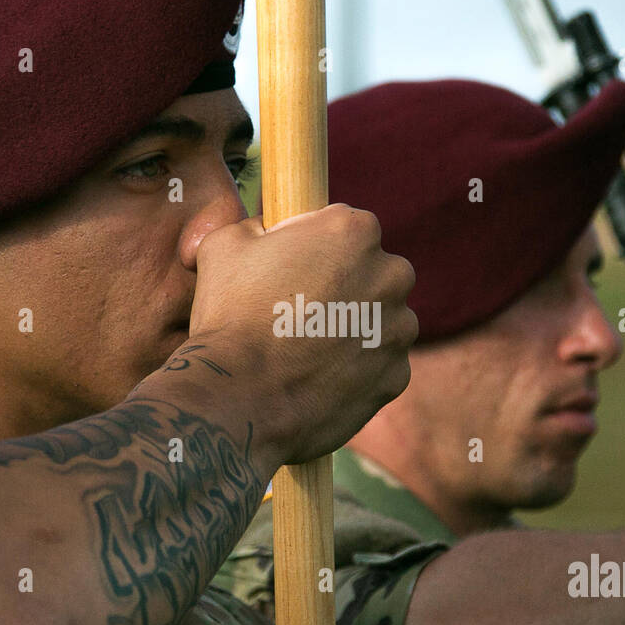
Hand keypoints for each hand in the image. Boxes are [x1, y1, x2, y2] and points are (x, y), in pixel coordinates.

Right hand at [189, 204, 416, 463]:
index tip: (294, 269)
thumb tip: (267, 230)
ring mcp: (399, 328)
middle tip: (303, 310)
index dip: (317, 247)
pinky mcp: (397, 375)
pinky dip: (358, 370)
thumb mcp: (225, 245)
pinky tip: (320, 378)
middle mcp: (391, 274)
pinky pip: (381, 365)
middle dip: (347, 286)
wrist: (239, 398)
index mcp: (355, 230)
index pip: (347, 227)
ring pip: (382, 320)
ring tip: (308, 349)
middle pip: (375, 271)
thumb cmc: (229, 315)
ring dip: (356, 329)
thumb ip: (259, 225)